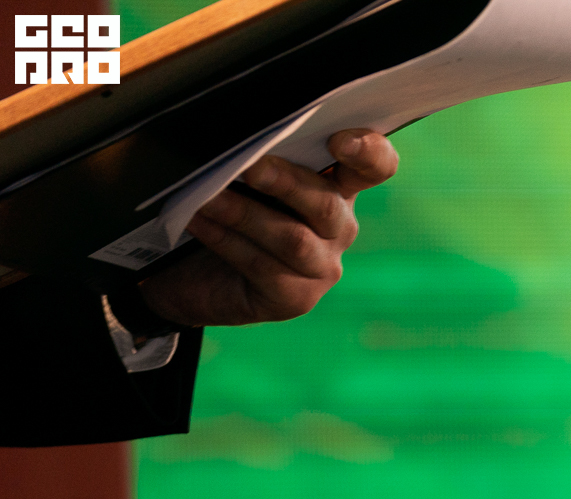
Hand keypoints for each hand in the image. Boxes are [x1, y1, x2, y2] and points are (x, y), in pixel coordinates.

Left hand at [140, 128, 398, 330]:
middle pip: (328, 205)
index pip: (375, 167)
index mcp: (338, 187)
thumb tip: (240, 127)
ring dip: (244, 214)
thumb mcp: (248, 175)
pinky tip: (197, 222)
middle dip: (286, 182)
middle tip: (249, 167)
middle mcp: (339, 227)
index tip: (339, 140)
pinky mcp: (295, 298)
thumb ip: (261, 154)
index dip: (368, 152)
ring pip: (294, 241)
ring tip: (206, 196)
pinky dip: (225, 241)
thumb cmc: (227, 209)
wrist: (195, 272)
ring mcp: (322, 267)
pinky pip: (263, 267)